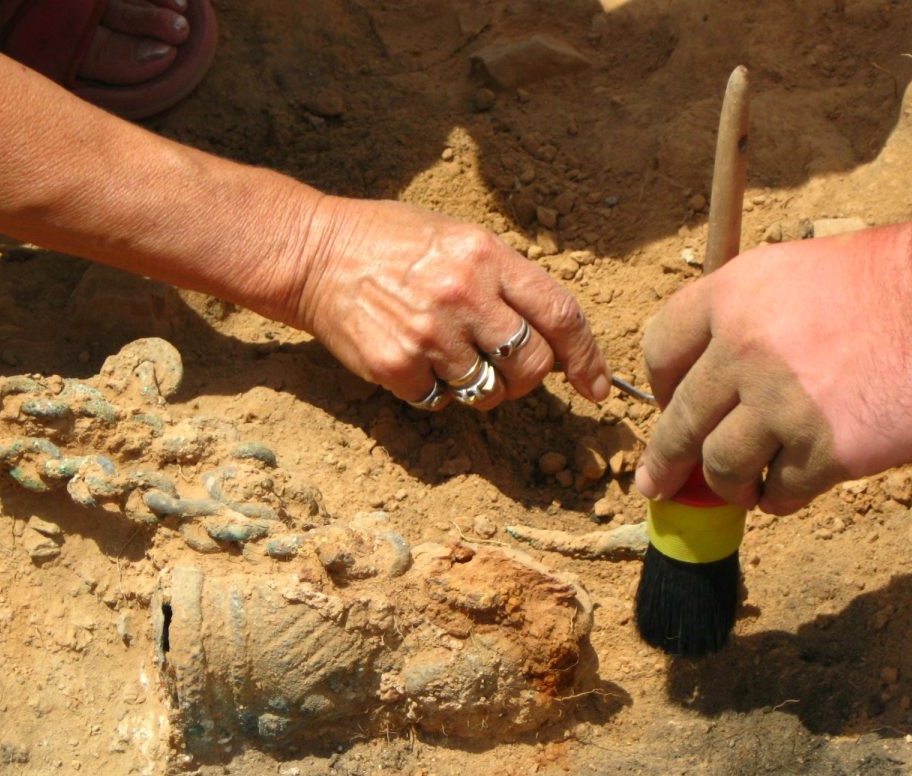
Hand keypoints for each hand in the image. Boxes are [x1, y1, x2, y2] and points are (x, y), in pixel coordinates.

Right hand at [293, 196, 610, 409]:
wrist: (314, 254)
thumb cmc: (390, 243)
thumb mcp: (458, 238)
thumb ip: (505, 280)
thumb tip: (551, 335)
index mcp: (487, 256)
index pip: (560, 314)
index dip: (586, 357)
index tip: (596, 386)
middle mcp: (464, 294)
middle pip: (533, 365)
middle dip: (527, 377)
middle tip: (504, 368)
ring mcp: (430, 334)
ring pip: (489, 392)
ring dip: (480, 386)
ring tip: (448, 355)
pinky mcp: (397, 366)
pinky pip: (442, 401)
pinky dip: (435, 392)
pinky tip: (414, 359)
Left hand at [635, 223, 911, 514]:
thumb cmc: (886, 284)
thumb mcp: (794, 272)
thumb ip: (746, 320)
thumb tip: (711, 378)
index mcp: (732, 297)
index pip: (660, 349)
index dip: (659, 386)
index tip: (667, 405)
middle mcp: (743, 350)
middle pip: (678, 421)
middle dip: (664, 462)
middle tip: (656, 485)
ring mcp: (780, 404)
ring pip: (721, 466)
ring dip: (728, 485)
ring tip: (744, 488)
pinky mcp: (822, 451)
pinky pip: (778, 491)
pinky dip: (778, 498)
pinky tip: (787, 491)